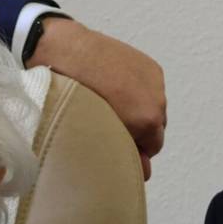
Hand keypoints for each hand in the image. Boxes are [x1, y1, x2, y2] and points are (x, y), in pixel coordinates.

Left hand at [28, 18, 167, 178]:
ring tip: (111, 102)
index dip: (134, 148)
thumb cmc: (73, 96)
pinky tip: (116, 87)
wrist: (65, 51)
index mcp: (147, 120)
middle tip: (110, 123)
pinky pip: (150, 88)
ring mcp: (155, 81)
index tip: (116, 144)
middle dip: (137, 129)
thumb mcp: (95, 132)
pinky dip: (138, 91)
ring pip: (152, 107)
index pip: (152, 148)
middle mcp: (157, 100)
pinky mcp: (150, 66)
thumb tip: (143, 172)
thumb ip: (124, 153)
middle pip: (154, 127)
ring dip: (138, 108)